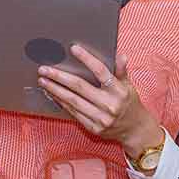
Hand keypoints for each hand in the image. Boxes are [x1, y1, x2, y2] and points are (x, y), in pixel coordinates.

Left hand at [37, 45, 162, 160]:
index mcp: (119, 91)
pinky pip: (73, 113)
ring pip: (73, 100)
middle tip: (45, 69)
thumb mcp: (129, 85)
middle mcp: (109, 104)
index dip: (87, 59)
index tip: (73, 48)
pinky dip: (61, 102)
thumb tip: (120, 55)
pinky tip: (52, 94)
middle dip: (60, 77)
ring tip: (43, 80)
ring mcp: (100, 118)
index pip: (101, 71)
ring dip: (55, 90)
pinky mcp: (93, 128)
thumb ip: (121, 71)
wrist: (135, 130)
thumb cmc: (129, 103)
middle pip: (80, 87)